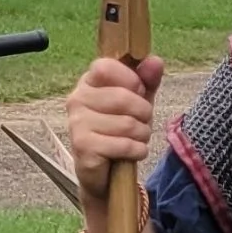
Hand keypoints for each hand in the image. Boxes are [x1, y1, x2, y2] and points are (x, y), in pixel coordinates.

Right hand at [66, 55, 164, 203]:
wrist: (105, 172)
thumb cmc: (120, 130)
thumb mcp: (138, 102)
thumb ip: (147, 80)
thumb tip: (154, 60)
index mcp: (88, 82)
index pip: (106, 67)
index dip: (130, 79)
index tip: (138, 92)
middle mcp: (77, 99)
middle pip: (123, 97)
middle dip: (144, 113)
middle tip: (142, 123)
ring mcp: (77, 123)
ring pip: (127, 124)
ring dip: (142, 135)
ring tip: (136, 139)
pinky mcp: (83, 147)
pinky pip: (123, 145)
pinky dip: (137, 151)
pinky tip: (132, 153)